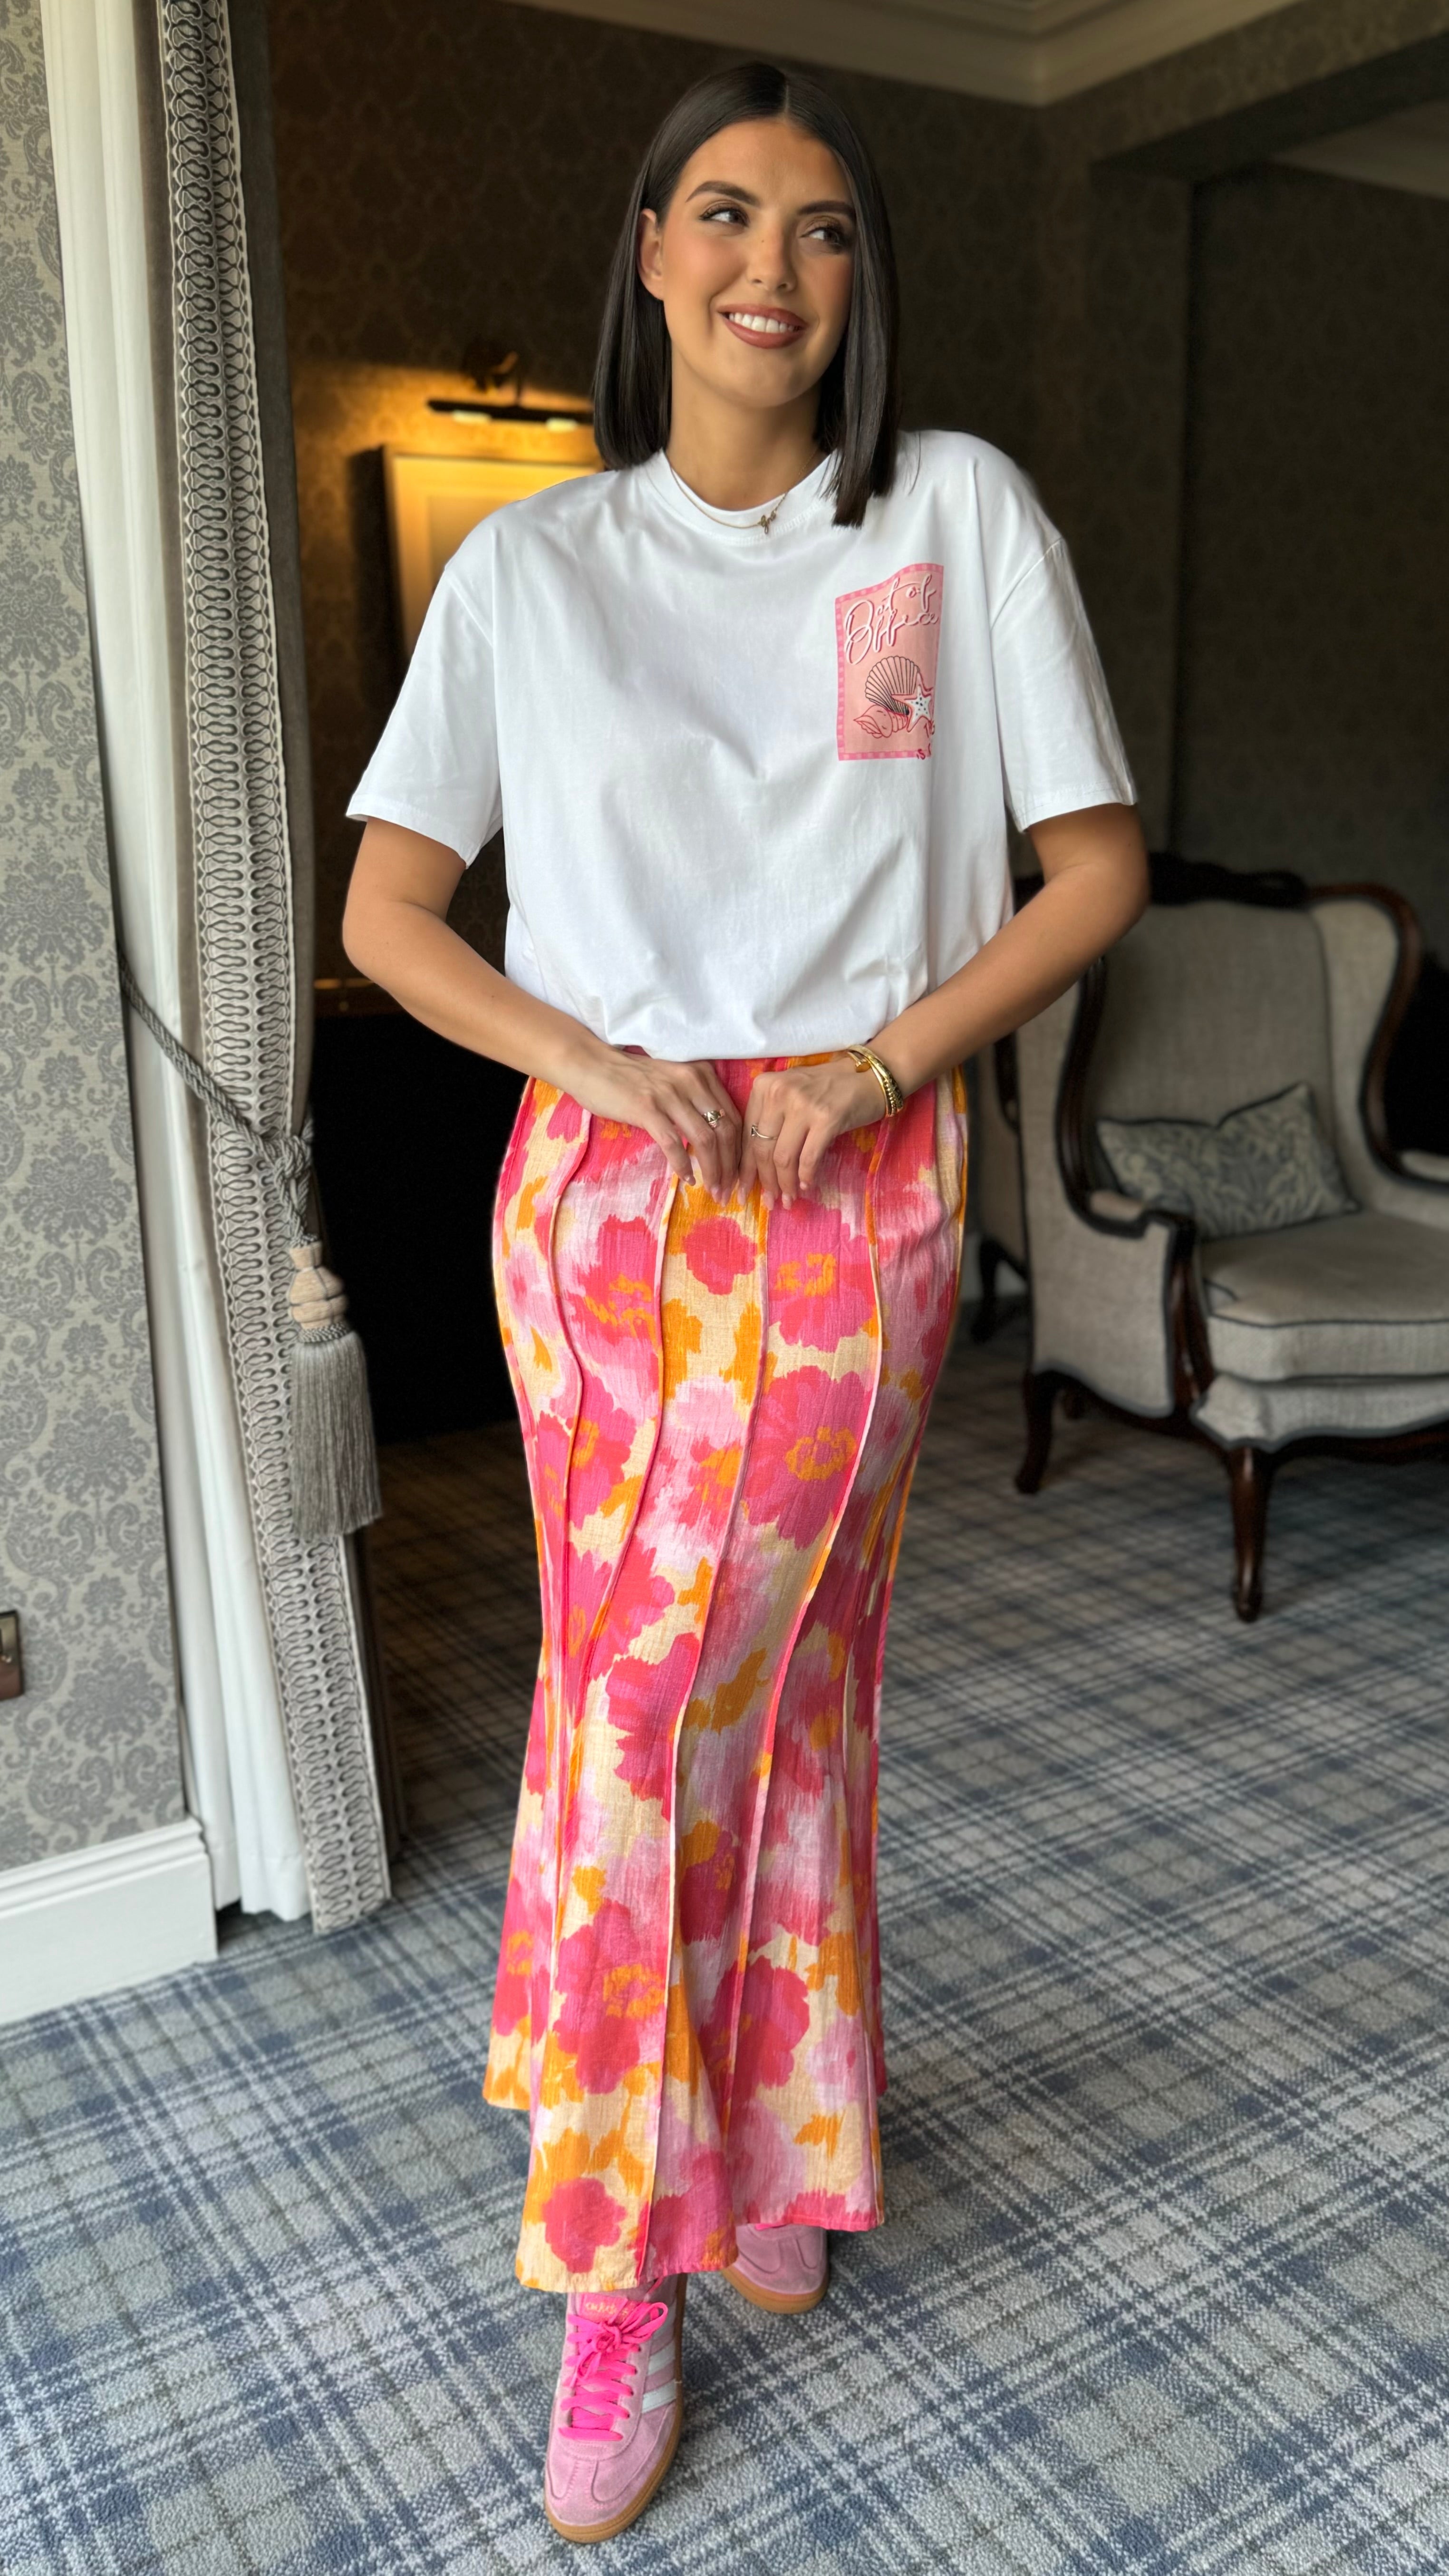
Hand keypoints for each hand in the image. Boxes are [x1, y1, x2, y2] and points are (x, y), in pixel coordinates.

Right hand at [564, 1046, 742, 1196]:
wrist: (591, 1065)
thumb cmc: (631, 1078)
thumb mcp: (673, 1081)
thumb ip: (695, 1101)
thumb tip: (715, 1140)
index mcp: (702, 1074)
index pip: (733, 1116)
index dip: (740, 1149)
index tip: (738, 1173)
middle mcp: (691, 1081)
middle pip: (725, 1130)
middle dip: (731, 1166)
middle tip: (729, 1189)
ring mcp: (669, 1094)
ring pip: (705, 1139)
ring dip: (713, 1170)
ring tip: (714, 1190)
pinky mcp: (647, 1108)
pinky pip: (673, 1143)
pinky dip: (682, 1165)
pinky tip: (687, 1178)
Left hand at [739, 1056, 886, 1207]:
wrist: (870, 1076)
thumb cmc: (828, 1088)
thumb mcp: (790, 1094)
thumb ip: (771, 1120)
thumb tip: (757, 1165)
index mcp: (764, 1086)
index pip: (748, 1134)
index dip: (745, 1167)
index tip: (743, 1189)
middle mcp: (779, 1093)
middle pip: (762, 1148)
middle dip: (764, 1181)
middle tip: (768, 1201)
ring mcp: (803, 1105)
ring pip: (783, 1157)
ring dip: (785, 1184)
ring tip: (788, 1199)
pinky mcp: (827, 1118)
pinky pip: (809, 1158)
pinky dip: (806, 1176)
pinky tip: (806, 1185)